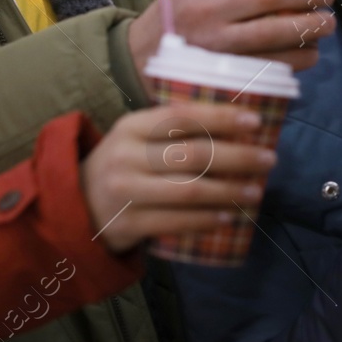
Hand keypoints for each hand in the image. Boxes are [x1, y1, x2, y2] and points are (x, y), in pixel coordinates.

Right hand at [81, 103, 278, 252]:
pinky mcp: (128, 224)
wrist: (73, 208)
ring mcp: (125, 191)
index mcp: (130, 127)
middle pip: (193, 154)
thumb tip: (234, 125)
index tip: (256, 121)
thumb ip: (170, 130)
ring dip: (229, 191)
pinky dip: (207, 220)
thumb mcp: (134, 139)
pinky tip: (229, 217)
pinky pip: (176, 222)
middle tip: (269, 159)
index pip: (182, 117)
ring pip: (189, 190)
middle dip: (238, 157)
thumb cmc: (121, 166)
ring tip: (256, 191)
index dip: (221, 118)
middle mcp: (126, 156)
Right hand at [128, 0, 336, 76]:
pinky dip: (301, 59)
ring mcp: (213, 47)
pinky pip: (274, 67)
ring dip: (313, 28)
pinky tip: (310, 51)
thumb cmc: (180, 15)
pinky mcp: (223, 76)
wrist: (139, 62)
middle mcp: (203, 12)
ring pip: (277, 35)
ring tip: (327, 23)